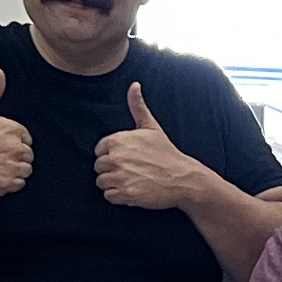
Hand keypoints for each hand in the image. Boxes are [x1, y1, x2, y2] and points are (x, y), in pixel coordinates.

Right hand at [0, 67, 31, 197]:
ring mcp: (11, 166)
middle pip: (28, 155)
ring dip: (13, 171)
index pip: (26, 139)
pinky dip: (8, 184)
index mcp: (12, 128)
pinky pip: (18, 185)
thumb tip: (0, 72)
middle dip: (14, 157)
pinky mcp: (6, 183)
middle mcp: (15, 147)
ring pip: (25, 170)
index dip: (12, 143)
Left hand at [94, 80, 202, 211]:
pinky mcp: (125, 193)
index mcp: (118, 140)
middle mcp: (116, 158)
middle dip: (112, 169)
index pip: (99, 150)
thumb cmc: (166, 153)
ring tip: (131, 180)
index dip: (112, 154)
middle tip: (131, 171)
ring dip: (114, 183)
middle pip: (98, 167)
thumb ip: (137, 106)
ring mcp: (120, 176)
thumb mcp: (151, 127)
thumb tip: (134, 85)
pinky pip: (109, 196)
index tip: (127, 158)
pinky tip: (132, 190)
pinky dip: (119, 196)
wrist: (183, 178)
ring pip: (102, 182)